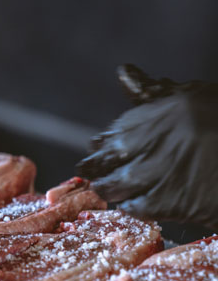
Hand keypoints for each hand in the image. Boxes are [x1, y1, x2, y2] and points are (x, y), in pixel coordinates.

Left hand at [77, 65, 217, 224]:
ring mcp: (161, 175)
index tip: (95, 148)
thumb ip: (153, 90)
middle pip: (105, 162)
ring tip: (103, 188)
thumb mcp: (191, 97)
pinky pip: (139, 208)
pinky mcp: (174, 203)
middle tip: (88, 171)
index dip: (100, 144)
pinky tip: (128, 204)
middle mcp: (152, 145)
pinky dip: (129, 206)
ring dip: (106, 188)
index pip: (111, 134)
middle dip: (94, 167)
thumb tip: (123, 72)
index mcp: (156, 116)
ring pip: (116, 186)